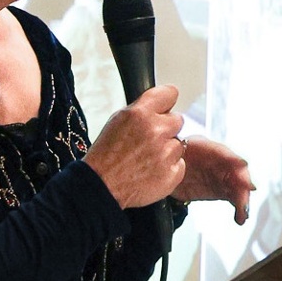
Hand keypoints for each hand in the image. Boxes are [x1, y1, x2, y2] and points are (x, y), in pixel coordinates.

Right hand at [84, 85, 185, 208]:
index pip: (170, 93)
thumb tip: (160, 105)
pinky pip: (180, 164)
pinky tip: (151, 171)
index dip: (166, 102)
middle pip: (177, 120)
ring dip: (167, 150)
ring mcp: (166, 154)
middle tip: (149, 140)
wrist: (101, 187)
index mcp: (140, 114)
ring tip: (147, 159)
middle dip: (166, 128)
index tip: (165, 107)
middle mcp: (156, 131)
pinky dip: (169, 168)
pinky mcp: (173, 173)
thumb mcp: (117, 121)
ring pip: (179, 144)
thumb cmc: (105, 156)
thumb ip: (142, 110)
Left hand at [170, 138, 256, 224]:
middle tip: (246, 192)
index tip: (242, 165)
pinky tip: (240, 216)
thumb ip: (175, 160)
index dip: (233, 159)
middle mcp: (216, 161)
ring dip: (242, 198)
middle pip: (234, 170)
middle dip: (243, 182)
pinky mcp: (221, 189)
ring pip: (236, 185)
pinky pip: (233, 197)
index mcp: (203, 147)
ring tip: (243, 212)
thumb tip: (176, 159)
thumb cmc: (167, 162)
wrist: (164, 175)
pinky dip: (238, 207)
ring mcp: (220, 175)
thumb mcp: (169, 158)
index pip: (222, 152)